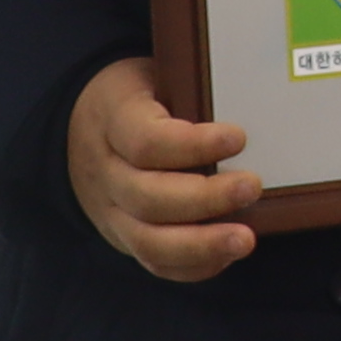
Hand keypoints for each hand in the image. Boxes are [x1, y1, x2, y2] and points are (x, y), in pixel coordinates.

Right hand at [67, 57, 259, 280]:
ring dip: (201, 245)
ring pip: (148, 241)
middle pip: (148, 198)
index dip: (192, 145)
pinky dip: (194, 264)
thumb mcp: (155, 75)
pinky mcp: (124, 238)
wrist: (82, 130)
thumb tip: (258, 96)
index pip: (145, 142)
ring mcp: (111, 212)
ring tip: (245, 238)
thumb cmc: (141, 98)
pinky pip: (156, 263)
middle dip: (205, 199)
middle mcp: (106, 173)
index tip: (238, 138)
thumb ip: (192, 88)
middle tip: (252, 186)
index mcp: (112, 121)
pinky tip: (228, 253)